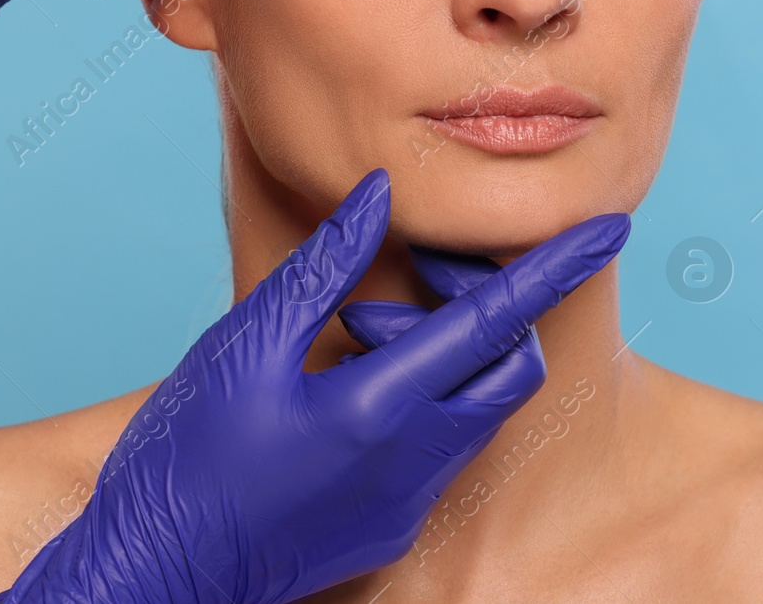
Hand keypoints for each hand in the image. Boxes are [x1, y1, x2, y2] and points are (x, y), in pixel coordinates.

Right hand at [0, 168, 630, 603]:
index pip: (496, 322)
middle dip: (488, 313)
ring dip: (443, 359)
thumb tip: (382, 196)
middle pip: (507, 371)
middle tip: (416, 283)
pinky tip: (340, 392)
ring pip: (474, 411)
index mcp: (378, 411)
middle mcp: (412, 465)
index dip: (556, 268)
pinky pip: (437, 451)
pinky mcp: (390, 530)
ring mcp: (405, 506)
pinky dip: (416, 403)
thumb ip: (324, 267)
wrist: (149, 574)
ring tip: (352, 340)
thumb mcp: (244, 345)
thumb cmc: (184, 457)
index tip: (613, 227)